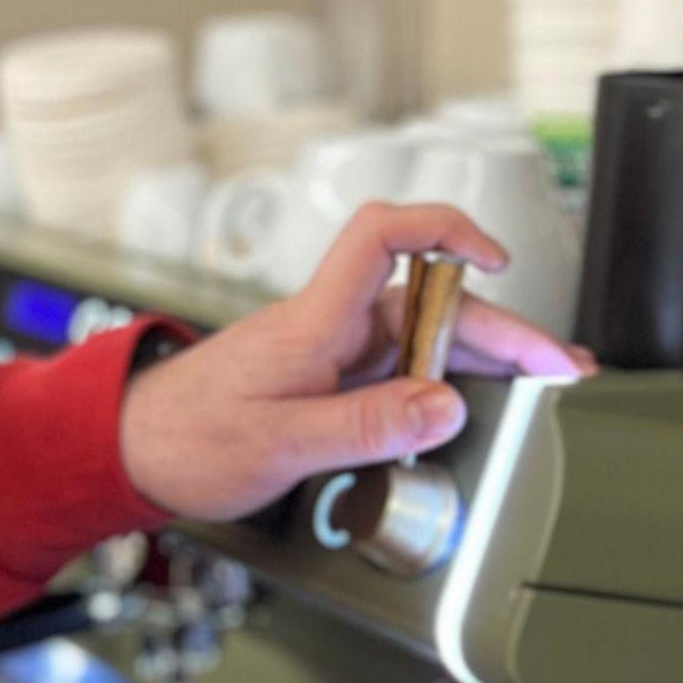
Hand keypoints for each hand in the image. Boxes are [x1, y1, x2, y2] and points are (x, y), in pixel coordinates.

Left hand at [116, 202, 585, 520]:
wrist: (126, 452)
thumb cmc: (183, 439)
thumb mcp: (277, 446)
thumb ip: (363, 427)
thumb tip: (443, 407)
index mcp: (312, 321)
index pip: (380, 238)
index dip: (442, 231)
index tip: (495, 258)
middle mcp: (327, 326)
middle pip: (428, 304)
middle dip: (500, 329)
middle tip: (555, 367)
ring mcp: (330, 353)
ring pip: (423, 341)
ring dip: (482, 359)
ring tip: (540, 383)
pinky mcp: (329, 381)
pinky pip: (399, 373)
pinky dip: (444, 385)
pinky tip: (476, 405)